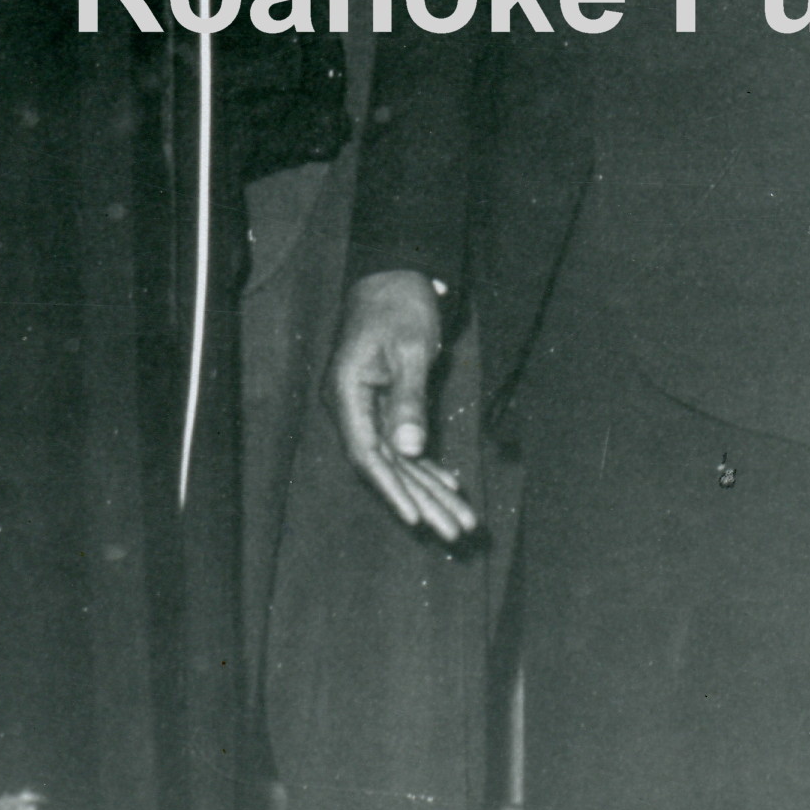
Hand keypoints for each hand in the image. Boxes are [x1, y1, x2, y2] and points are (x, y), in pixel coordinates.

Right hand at [326, 270, 479, 542]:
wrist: (395, 275)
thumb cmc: (401, 305)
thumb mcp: (411, 349)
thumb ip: (408, 400)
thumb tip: (409, 450)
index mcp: (347, 392)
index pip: (367, 454)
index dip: (391, 490)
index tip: (415, 519)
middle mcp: (351, 406)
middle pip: (387, 466)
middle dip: (423, 502)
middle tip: (457, 534)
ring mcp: (366, 408)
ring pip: (399, 460)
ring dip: (430, 491)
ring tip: (462, 524)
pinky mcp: (384, 404)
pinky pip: (404, 444)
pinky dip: (427, 466)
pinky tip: (449, 487)